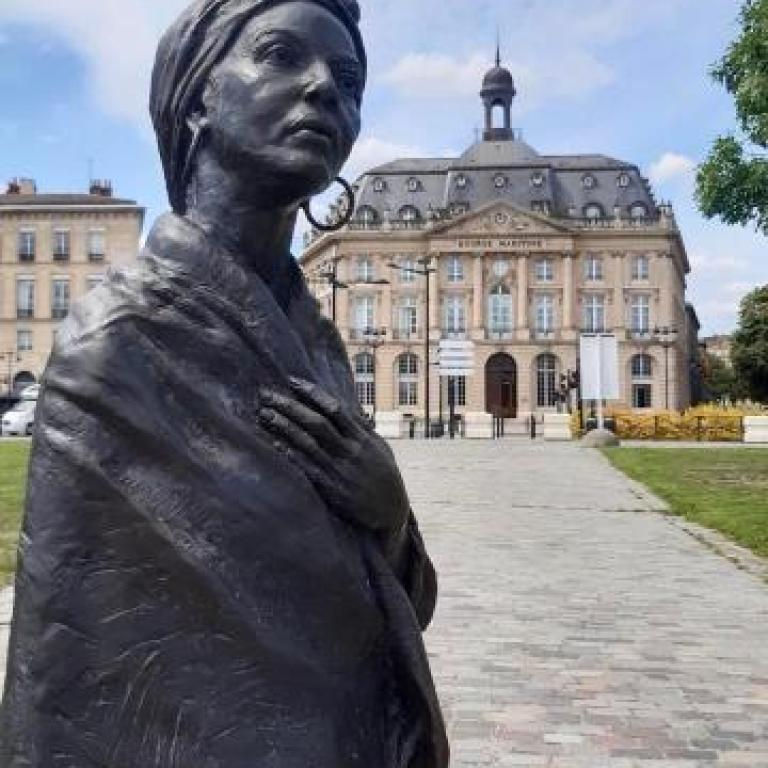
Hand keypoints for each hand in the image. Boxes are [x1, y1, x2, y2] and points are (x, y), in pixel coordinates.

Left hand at [258, 377, 409, 533]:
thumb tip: (348, 408)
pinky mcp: (331, 489)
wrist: (391, 512)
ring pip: (307, 443)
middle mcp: (350, 451)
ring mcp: (339, 470)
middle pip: (316, 423)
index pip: (335, 409)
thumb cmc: (385, 476)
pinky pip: (306, 468)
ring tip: (263, 413)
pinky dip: (289, 454)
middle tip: (266, 394)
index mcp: (362, 438)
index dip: (312, 393)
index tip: (292, 381)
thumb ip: (362, 428)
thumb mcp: (380, 448)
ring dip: (283, 427)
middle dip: (290, 406)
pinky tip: (274, 443)